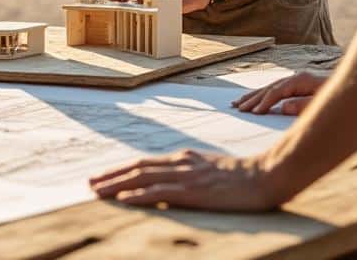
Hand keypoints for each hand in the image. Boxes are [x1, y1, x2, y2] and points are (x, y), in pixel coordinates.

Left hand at [88, 149, 286, 211]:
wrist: (268, 174)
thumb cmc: (244, 176)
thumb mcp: (212, 171)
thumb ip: (192, 173)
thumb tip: (174, 183)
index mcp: (185, 158)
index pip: (146, 163)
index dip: (122, 170)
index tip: (104, 177)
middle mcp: (181, 163)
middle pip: (138, 168)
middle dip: (111, 176)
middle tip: (89, 184)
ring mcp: (187, 176)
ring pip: (142, 177)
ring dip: (116, 184)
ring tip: (97, 192)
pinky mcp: (195, 190)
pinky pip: (160, 192)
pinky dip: (139, 194)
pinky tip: (124, 198)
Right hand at [232, 71, 325, 115]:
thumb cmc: (344, 96)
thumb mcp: (325, 102)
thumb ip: (304, 105)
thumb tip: (283, 106)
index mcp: (300, 80)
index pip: (276, 91)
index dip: (264, 102)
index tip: (255, 113)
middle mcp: (296, 77)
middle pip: (269, 87)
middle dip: (253, 98)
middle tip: (238, 108)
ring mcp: (296, 80)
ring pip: (269, 87)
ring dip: (254, 96)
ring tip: (238, 103)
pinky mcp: (298, 85)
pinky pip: (276, 90)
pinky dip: (263, 95)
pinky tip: (255, 99)